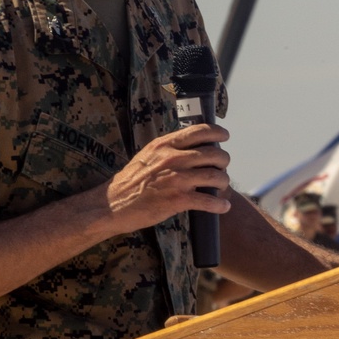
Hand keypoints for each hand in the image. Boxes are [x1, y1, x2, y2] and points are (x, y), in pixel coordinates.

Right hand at [102, 123, 230, 234]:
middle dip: (223, 161)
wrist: (114, 204)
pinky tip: (222, 207)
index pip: (200, 131)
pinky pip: (208, 201)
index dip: (218, 132)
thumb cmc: (131, 181)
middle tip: (222, 168)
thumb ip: (169, 149)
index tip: (224, 136)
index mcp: (165, 144)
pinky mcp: (178, 199)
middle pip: (214, 154)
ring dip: (223, 182)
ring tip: (222, 187)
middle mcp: (173, 158)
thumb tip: (192, 147)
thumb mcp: (148, 155)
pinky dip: (219, 205)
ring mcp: (176, 179)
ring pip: (216, 176)